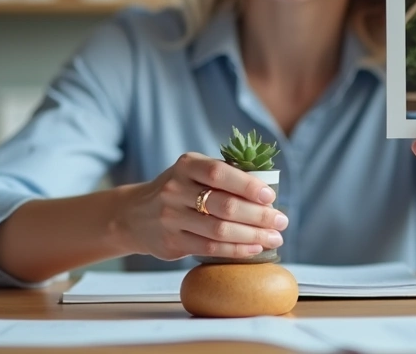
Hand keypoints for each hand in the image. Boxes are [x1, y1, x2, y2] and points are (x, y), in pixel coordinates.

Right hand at [117, 152, 286, 260]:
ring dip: (252, 236)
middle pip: (224, 205)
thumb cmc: (178, 190)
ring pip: (219, 230)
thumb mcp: (193, 173)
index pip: (220, 173)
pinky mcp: (172, 242)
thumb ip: (224, 176)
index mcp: (186, 165)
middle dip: (258, 215)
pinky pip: (210, 248)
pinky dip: (236, 249)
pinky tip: (254, 248)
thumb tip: (267, 191)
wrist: (134, 215)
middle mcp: (176, 189)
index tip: (270, 196)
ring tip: (274, 238)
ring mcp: (171, 217)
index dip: (248, 185)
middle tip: (281, 221)